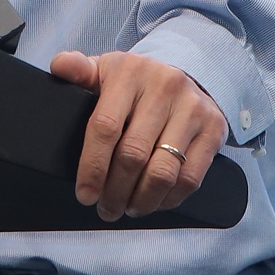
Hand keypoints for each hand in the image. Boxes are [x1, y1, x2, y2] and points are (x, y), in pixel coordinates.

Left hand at [52, 50, 226, 221]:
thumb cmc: (136, 82)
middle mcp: (164, 86)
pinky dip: (169, 199)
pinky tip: (154, 201)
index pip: (105, 127)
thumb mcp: (105, 70)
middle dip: (115, 191)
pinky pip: (190, 177)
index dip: (93, 167)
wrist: (186, 74)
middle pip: (133, 155)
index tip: (85, 194)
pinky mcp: (214, 128)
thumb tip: (60, 66)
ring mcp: (193, 108)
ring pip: (163, 172)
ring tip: (128, 209)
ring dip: (142, 200)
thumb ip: (78, 69)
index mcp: (130, 72)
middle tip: (106, 209)